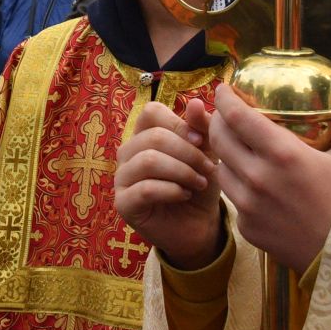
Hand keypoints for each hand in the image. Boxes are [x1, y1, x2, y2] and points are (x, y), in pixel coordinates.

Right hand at [114, 100, 222, 268]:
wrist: (199, 227)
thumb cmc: (199, 185)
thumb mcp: (207, 154)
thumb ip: (201, 129)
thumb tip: (195, 102)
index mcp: (144, 134)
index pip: (151, 112)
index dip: (179, 123)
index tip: (201, 141)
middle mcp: (128, 152)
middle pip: (154, 137)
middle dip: (188, 152)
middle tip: (209, 169)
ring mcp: (122, 178)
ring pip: (149, 160)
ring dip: (182, 171)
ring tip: (199, 183)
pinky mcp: (124, 203)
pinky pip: (145, 188)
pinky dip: (172, 190)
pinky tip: (185, 194)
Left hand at [208, 79, 330, 272]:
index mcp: (283, 155)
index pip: (236, 116)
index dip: (225, 98)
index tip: (224, 89)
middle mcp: (259, 178)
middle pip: (219, 138)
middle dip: (218, 121)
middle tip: (226, 115)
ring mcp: (249, 206)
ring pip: (220, 168)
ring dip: (224, 154)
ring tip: (237, 147)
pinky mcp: (247, 227)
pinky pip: (233, 198)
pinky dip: (239, 186)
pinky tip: (253, 182)